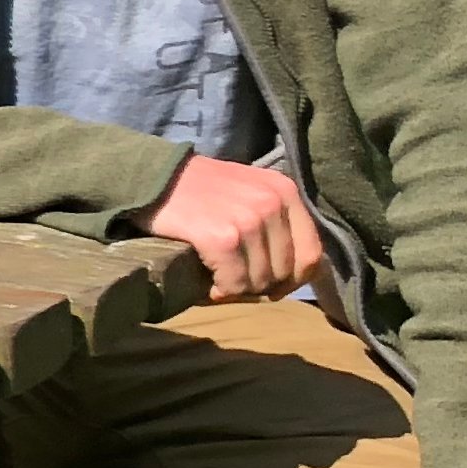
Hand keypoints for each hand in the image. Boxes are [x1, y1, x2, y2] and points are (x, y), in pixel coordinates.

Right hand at [144, 154, 326, 302]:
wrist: (154, 177)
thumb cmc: (200, 190)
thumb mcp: (249, 192)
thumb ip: (276, 222)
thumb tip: (289, 273)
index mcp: (285, 192)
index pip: (311, 252)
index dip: (295, 279)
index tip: (272, 287)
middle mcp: (272, 203)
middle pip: (286, 271)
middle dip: (261, 285)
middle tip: (235, 281)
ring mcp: (249, 221)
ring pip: (260, 281)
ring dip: (239, 289)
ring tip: (219, 280)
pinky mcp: (222, 238)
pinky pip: (234, 283)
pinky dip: (221, 290)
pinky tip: (209, 284)